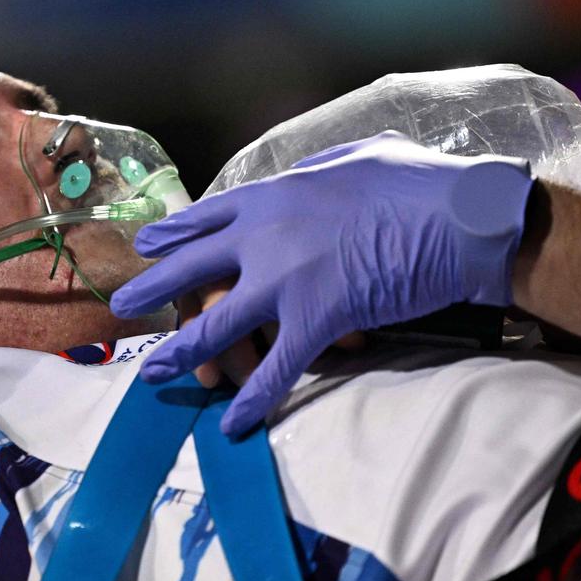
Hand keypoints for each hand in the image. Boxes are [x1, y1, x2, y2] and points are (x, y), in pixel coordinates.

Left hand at [110, 131, 532, 434]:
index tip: (147, 246)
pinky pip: (276, 369)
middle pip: (193, 269)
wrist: (456, 216)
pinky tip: (230, 423)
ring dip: (181, 353)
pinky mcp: (316, 320)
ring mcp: (285, 280)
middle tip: (124, 308)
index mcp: (274, 195)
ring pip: (216, 325)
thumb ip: (318, 169)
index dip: (174, 235)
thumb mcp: (356, 157)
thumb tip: (307, 172)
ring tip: (152, 372)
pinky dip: (252, 401)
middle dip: (154, 290)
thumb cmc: (415, 181)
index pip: (208, 218)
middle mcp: (265, 237)